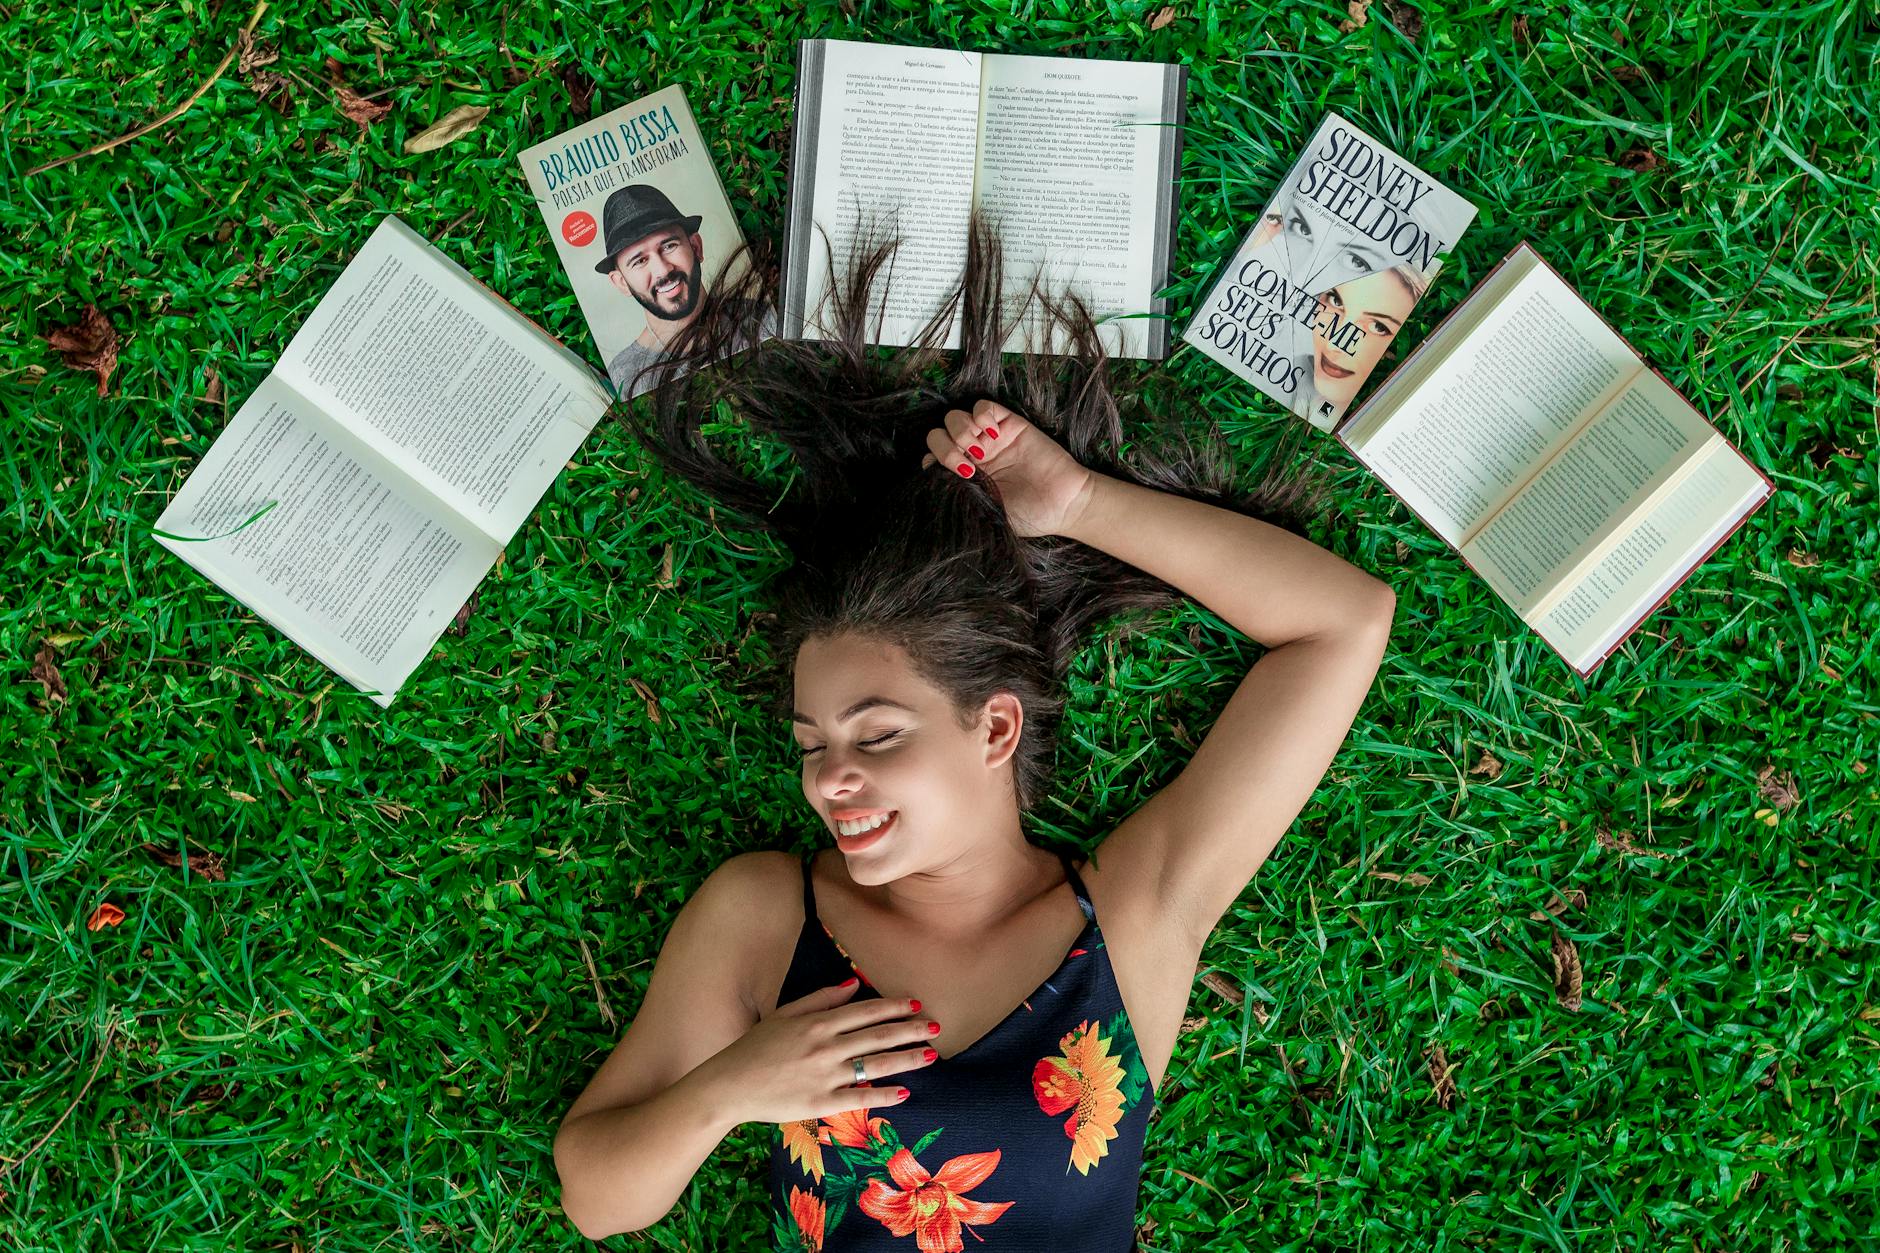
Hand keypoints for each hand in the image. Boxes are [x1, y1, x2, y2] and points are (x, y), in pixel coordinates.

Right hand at [694, 979, 938, 1125]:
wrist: (729, 1085)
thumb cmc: (755, 1047)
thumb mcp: (785, 1013)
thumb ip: (820, 998)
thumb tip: (853, 983)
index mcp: (817, 1022)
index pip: (865, 1011)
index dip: (893, 1007)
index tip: (916, 1005)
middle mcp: (825, 1046)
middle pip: (877, 1035)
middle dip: (911, 1030)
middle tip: (936, 1027)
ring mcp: (825, 1075)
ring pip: (875, 1064)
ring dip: (906, 1058)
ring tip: (930, 1055)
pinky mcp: (820, 1103)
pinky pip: (859, 1098)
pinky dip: (884, 1095)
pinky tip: (904, 1093)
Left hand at [921, 399, 1096, 538]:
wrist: (1062, 503)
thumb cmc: (1027, 514)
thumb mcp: (985, 511)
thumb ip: (961, 495)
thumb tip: (934, 482)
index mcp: (964, 478)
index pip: (932, 459)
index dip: (933, 462)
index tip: (947, 476)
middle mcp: (972, 456)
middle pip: (938, 435)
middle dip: (945, 448)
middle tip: (966, 466)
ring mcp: (989, 438)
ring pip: (955, 418)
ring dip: (960, 432)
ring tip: (980, 450)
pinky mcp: (1008, 423)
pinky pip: (983, 406)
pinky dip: (982, 416)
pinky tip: (994, 434)